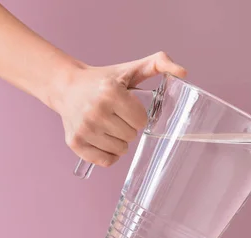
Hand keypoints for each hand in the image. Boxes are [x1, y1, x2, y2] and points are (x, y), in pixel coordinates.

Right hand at [53, 51, 186, 166]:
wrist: (67, 86)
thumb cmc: (105, 80)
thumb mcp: (132, 69)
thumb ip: (159, 63)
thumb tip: (184, 72)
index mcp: (111, 92)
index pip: (141, 121)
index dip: (137, 115)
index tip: (127, 106)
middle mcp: (95, 111)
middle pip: (131, 136)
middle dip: (128, 127)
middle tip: (116, 115)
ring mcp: (83, 128)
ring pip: (120, 150)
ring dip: (119, 141)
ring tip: (108, 125)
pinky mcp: (75, 143)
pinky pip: (106, 161)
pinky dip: (108, 154)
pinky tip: (102, 139)